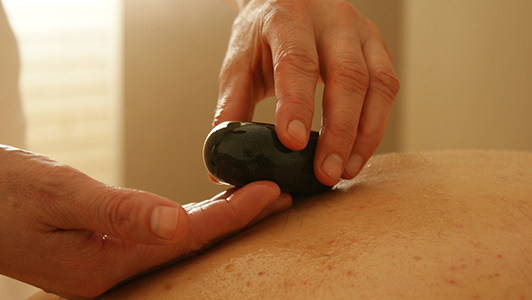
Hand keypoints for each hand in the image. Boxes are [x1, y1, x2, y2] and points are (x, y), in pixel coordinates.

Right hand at [0, 145, 290, 298]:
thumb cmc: (4, 193)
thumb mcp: (58, 194)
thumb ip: (118, 211)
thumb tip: (175, 223)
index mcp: (104, 264)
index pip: (187, 238)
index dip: (232, 214)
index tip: (270, 193)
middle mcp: (112, 271)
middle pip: (192, 243)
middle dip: (238, 220)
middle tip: (279, 197)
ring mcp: (108, 263)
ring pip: (179, 240)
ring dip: (218, 219)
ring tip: (255, 200)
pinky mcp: (104, 248)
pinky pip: (158, 235)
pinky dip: (188, 219)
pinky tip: (203, 210)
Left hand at [215, 0, 399, 185]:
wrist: (288, 2)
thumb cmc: (262, 36)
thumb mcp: (239, 64)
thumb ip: (232, 106)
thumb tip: (221, 154)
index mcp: (287, 18)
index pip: (297, 60)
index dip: (297, 103)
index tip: (293, 143)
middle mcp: (331, 19)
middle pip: (346, 74)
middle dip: (339, 131)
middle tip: (326, 172)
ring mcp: (360, 31)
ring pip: (377, 83)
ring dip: (365, 133)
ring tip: (346, 170)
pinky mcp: (377, 47)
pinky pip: (388, 87)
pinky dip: (376, 124)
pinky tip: (360, 151)